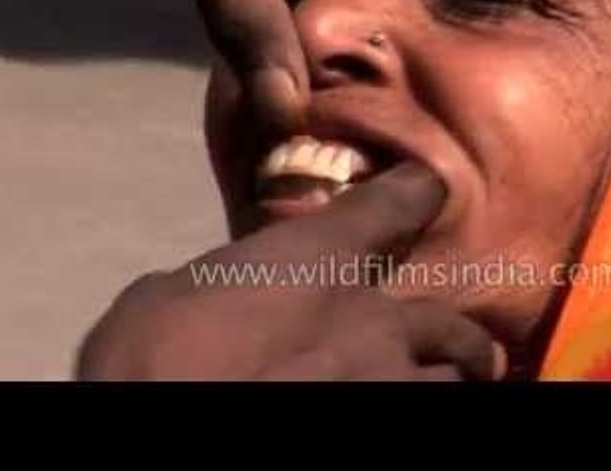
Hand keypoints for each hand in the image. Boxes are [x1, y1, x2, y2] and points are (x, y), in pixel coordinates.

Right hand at [76, 163, 506, 380]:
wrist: (159, 406)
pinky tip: (411, 406)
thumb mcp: (171, 298)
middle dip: (458, 340)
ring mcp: (389, 380)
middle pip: (452, 321)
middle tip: (459, 355)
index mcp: (321, 258)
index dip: (418, 192)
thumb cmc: (151, 358)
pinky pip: (435, 411)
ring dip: (448, 382)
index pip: (406, 198)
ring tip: (443, 386)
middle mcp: (375, 317)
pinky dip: (426, 405)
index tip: (424, 191)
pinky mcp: (388, 418)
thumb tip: (229, 295)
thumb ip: (229, 284)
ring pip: (458, 376)